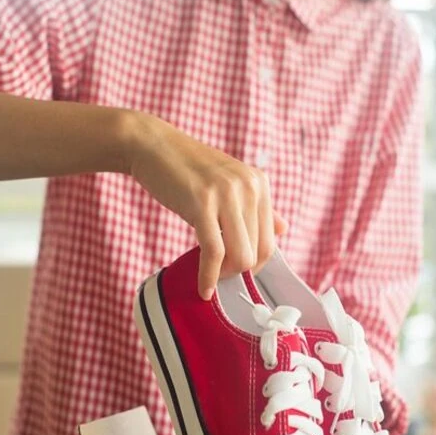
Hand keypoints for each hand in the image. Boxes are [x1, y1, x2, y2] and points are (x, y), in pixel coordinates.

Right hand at [123, 111, 287, 299]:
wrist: (151, 145)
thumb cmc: (186, 169)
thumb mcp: (228, 184)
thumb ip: (256, 208)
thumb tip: (283, 229)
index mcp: (258, 183)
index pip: (269, 240)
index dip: (253, 263)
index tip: (234, 271)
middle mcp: (249, 187)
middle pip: (257, 252)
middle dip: (238, 272)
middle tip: (218, 276)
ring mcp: (226, 194)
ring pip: (240, 256)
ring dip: (224, 275)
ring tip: (210, 278)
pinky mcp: (202, 203)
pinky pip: (214, 252)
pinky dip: (208, 277)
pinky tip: (203, 289)